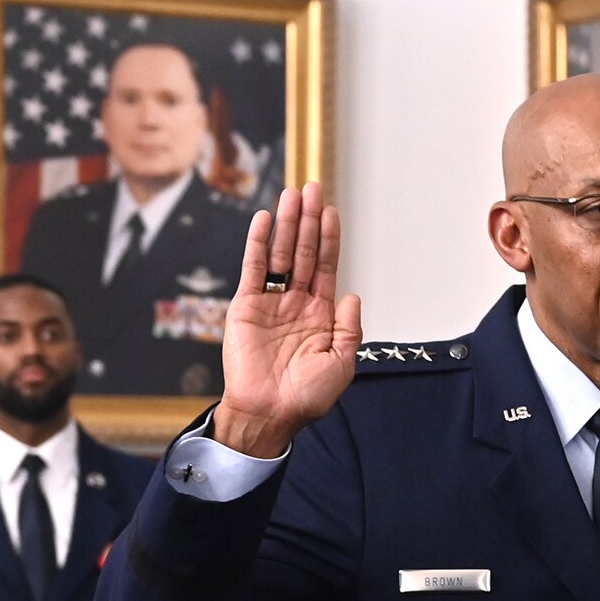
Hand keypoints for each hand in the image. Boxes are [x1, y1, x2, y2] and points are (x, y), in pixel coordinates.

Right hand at [213, 181, 362, 457]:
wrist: (270, 412)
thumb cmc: (307, 396)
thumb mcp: (341, 363)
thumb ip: (349, 328)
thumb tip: (353, 295)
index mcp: (321, 316)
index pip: (327, 268)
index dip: (330, 239)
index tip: (331, 212)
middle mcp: (296, 304)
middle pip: (305, 253)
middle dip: (309, 221)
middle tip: (312, 188)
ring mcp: (271, 303)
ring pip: (281, 255)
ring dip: (287, 224)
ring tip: (292, 194)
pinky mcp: (246, 306)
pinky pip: (254, 269)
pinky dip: (259, 244)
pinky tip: (266, 220)